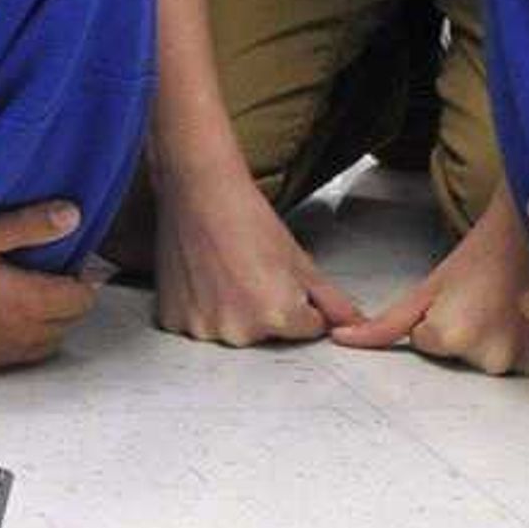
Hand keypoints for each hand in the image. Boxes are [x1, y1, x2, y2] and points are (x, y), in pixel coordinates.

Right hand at [0, 202, 93, 371]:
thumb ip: (30, 225)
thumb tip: (72, 215)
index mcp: (31, 300)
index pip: (81, 298)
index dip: (83, 281)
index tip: (72, 265)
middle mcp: (25, 332)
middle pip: (69, 321)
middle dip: (69, 300)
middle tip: (54, 276)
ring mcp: (6, 351)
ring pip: (49, 341)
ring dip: (51, 321)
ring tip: (34, 297)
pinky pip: (24, 355)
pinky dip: (29, 338)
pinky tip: (10, 320)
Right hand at [147, 152, 359, 345]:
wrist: (199, 191)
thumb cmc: (247, 218)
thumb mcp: (299, 259)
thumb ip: (332, 300)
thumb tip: (356, 323)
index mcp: (277, 316)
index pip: (306, 329)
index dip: (299, 303)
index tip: (279, 277)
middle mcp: (240, 331)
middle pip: (266, 336)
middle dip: (264, 311)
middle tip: (249, 271)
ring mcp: (202, 328)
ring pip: (230, 331)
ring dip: (231, 312)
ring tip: (223, 273)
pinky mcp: (172, 321)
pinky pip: (196, 327)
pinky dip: (200, 309)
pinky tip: (201, 279)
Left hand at [332, 193, 528, 372]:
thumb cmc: (479, 258)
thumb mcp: (427, 289)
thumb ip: (384, 325)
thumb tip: (340, 340)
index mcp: (449, 337)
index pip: (427, 346)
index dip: (438, 321)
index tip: (459, 298)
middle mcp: (485, 359)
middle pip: (458, 361)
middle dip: (465, 337)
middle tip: (484, 304)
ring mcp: (519, 364)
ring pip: (488, 365)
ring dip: (494, 344)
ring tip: (505, 310)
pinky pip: (519, 367)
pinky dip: (520, 348)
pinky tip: (523, 322)